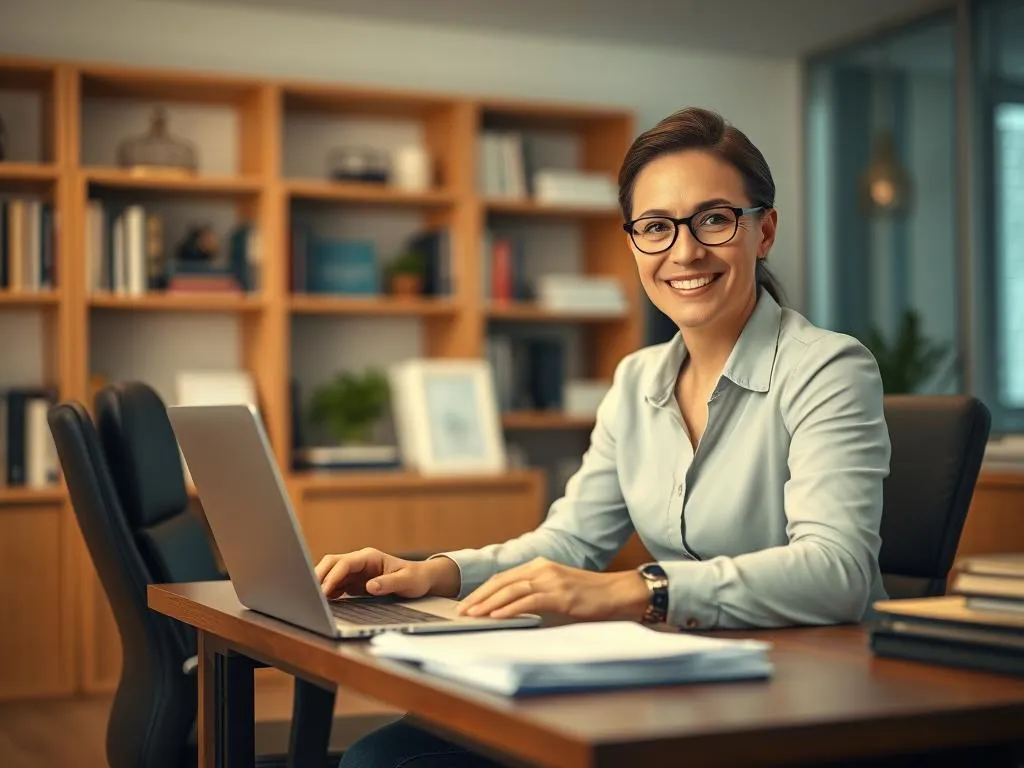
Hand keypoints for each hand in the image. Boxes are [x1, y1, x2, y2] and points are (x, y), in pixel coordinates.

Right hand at [314, 548, 460, 599]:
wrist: (420, 579)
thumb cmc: (415, 578)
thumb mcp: (406, 582)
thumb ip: (389, 584)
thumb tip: (370, 586)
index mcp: (369, 557)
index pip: (345, 563)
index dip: (333, 576)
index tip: (325, 591)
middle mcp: (359, 562)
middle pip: (331, 563)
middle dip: (319, 576)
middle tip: (309, 594)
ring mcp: (355, 571)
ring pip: (330, 573)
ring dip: (320, 584)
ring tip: (312, 600)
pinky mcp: (354, 582)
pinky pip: (335, 584)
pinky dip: (327, 592)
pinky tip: (323, 603)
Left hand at [457, 557, 649, 621]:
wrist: (617, 593)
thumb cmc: (589, 597)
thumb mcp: (557, 592)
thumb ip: (536, 597)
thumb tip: (509, 613)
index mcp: (539, 566)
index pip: (503, 578)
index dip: (482, 591)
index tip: (467, 604)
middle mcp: (541, 568)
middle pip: (501, 582)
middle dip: (478, 598)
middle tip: (461, 612)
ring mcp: (550, 579)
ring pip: (510, 590)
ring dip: (488, 604)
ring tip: (472, 616)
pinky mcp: (559, 593)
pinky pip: (527, 600)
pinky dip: (509, 609)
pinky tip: (497, 617)